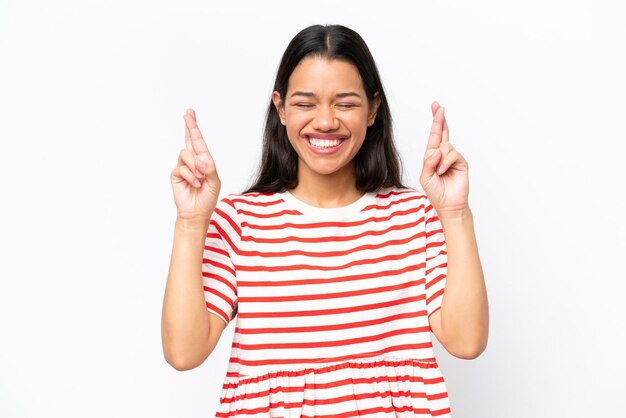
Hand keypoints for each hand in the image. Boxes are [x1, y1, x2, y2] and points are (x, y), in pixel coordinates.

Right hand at [170, 109, 220, 223]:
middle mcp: (193, 161)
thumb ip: (210, 168)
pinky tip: (195, 184)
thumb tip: (201, 158)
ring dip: (195, 166)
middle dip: (190, 126)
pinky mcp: (176, 174)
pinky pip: (182, 167)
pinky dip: (191, 176)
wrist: (196, 213)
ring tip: (201, 178)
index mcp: (204, 161)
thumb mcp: (215, 181)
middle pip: (189, 140)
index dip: (194, 127)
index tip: (190, 113)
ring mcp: (183, 167)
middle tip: (188, 113)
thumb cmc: (207, 198)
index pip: (199, 142)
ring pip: (186, 154)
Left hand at [419, 102, 468, 216]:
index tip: (436, 107)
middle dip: (439, 119)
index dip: (435, 121)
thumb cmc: (436, 192)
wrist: (449, 205)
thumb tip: (436, 150)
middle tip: (438, 106)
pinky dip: (445, 162)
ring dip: (439, 159)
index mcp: (432, 156)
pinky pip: (452, 154)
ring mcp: (452, 157)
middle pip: (442, 132)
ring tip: (439, 172)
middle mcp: (443, 154)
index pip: (434, 136)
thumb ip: (428, 162)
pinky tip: (443, 171)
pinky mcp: (461, 162)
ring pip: (445, 147)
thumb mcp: (426, 177)